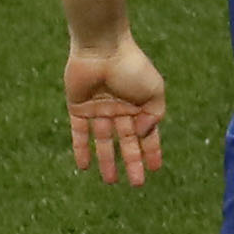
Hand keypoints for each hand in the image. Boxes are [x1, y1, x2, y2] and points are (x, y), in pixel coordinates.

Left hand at [65, 41, 165, 185]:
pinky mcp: (78, 109)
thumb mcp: (154, 90)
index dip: (152, 151)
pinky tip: (85, 167)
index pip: (147, 134)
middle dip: (132, 163)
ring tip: (110, 182)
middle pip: (126, 142)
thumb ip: (154, 114)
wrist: (102, 49)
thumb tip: (143, 135)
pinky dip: (82, 150)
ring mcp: (99, 111)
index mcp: (140, 105)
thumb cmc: (133, 67)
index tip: (155, 169)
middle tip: (136, 184)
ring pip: (104, 142)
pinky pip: (80, 134)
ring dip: (107, 161)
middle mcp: (120, 110)